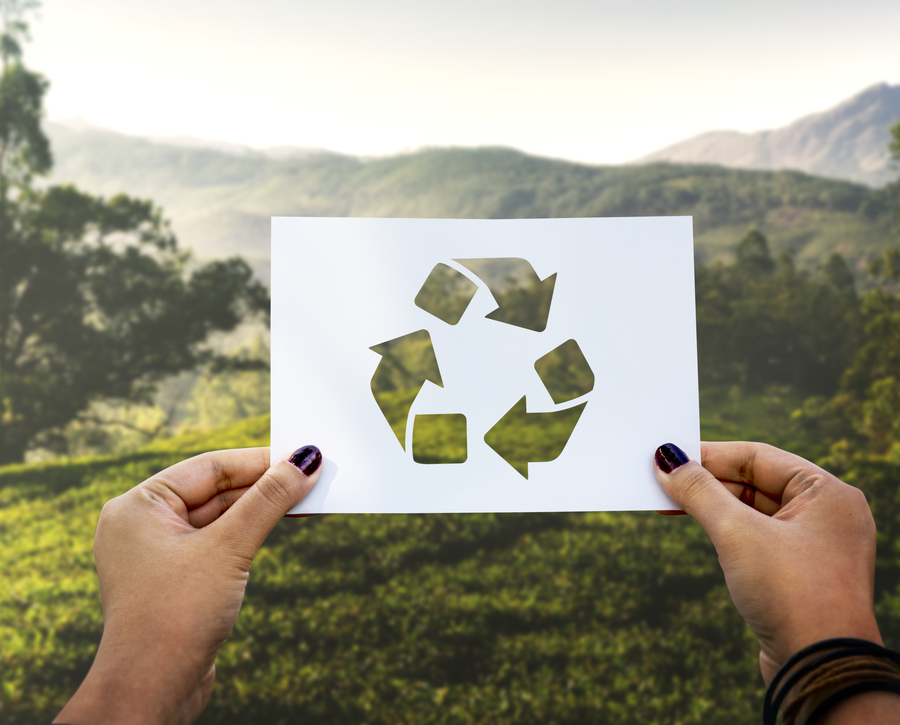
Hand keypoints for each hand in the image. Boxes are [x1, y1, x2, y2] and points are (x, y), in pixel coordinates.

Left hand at [54, 445, 322, 724]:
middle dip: (264, 486)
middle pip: (216, 490)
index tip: (303, 456)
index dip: (259, 461)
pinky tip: (279, 527)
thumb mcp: (229, 548)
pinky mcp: (176, 580)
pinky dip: (249, 534)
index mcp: (138, 506)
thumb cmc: (175, 616)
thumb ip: (268, 500)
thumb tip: (305, 461)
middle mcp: (143, 525)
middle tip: (312, 477)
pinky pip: (217, 543)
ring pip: (219, 517)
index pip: (209, 467)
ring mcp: (158, 554)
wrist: (150, 693)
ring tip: (306, 499)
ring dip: (260, 510)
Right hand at [653, 441, 880, 683]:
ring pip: (752, 512)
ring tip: (668, 505)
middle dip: (706, 483)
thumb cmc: (791, 593)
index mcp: (828, 493)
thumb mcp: (736, 533)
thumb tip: (666, 460)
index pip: (757, 457)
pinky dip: (725, 532)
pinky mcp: (799, 575)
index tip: (667, 456)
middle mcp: (827, 515)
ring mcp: (815, 546)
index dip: (709, 455)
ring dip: (711, 508)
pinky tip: (698, 531)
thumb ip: (699, 491)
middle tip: (661, 482)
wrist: (820, 671)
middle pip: (753, 482)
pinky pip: (756, 538)